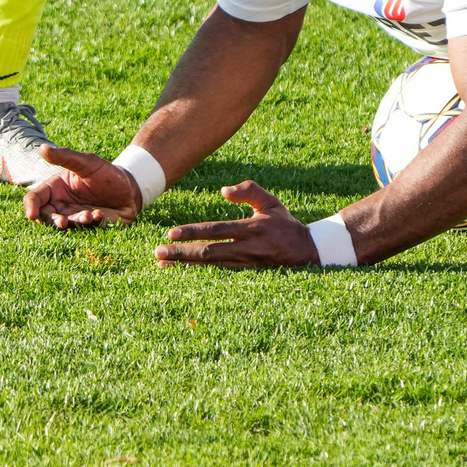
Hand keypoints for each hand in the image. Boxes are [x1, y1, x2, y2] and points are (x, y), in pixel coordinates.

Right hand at [24, 145, 143, 228]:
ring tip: (89, 214)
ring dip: (75, 221)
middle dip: (52, 221)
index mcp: (55, 188)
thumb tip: (42, 148)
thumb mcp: (87, 162)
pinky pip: (82, 229)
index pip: (35, 198)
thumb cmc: (106, 173)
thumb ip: (65, 156)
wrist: (131, 188)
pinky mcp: (87, 226)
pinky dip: (89, 223)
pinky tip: (99, 214)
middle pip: (45, 216)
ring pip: (64, 224)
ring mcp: (73, 216)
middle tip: (63, 221)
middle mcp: (61, 203)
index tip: (32, 215)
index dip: (30, 207)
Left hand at [156, 181, 320, 268]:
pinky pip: (219, 274)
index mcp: (252, 228)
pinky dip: (200, 273)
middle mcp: (247, 249)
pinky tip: (184, 272)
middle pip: (208, 252)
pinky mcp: (246, 275)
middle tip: (158, 253)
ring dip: (186, 266)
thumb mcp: (271, 202)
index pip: (216, 230)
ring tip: (163, 264)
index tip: (171, 234)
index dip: (193, 233)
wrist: (308, 252)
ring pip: (211, 266)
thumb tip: (223, 191)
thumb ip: (249, 191)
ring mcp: (246, 264)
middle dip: (181, 253)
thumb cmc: (285, 224)